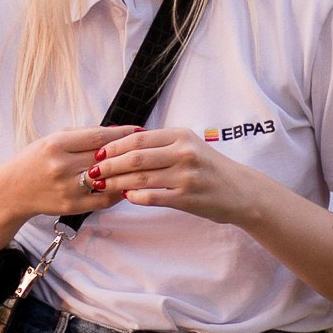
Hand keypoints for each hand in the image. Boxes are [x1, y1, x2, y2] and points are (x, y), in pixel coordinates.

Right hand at [0, 125, 143, 222]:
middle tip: (147, 147)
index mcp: (57, 144)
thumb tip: (115, 131)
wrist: (13, 190)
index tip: (139, 130)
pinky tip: (127, 185)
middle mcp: (62, 166)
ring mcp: (68, 188)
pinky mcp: (72, 206)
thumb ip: (82, 135)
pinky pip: (104, 200)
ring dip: (126, 173)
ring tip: (142, 167)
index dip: (122, 134)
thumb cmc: (35, 159)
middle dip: (129, 152)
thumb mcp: (53, 138)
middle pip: (106, 157)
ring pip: (108, 180)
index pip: (98, 137)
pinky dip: (118, 192)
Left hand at [86, 126, 261, 225]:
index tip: (97, 154)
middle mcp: (183, 153)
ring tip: (101, 185)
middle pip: (135, 157)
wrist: (240, 191)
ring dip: (116, 182)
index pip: (138, 139)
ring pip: (140, 177)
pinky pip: (153, 196)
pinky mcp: (187, 197)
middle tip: (92, 172)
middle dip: (109, 165)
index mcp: (180, 136)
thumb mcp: (189, 145)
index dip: (113, 146)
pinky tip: (125, 195)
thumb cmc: (209, 167)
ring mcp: (186, 176)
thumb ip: (161, 143)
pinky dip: (135, 196)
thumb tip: (124, 141)